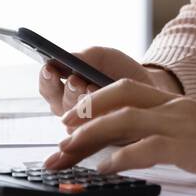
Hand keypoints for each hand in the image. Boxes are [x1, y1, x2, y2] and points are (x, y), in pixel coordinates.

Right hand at [37, 46, 181, 123]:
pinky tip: (104, 111)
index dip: (46, 78)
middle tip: (76, 80)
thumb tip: (60, 59)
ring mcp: (86, 126)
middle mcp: (71, 111)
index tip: (50, 68)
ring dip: (83, 105)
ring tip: (93, 90)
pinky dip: (97, 122)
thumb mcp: (101, 57)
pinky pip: (94, 135)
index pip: (48, 86)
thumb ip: (82, 57)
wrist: (148, 84)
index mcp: (65, 89)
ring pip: (75, 121)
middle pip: (59, 105)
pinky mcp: (102, 138)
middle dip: (68, 91)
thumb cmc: (118, 70)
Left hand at [42, 79, 195, 192]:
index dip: (96, 102)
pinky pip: (144, 147)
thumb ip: (175, 136)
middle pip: (117, 98)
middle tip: (61, 136)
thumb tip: (140, 150)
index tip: (74, 121)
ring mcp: (184, 124)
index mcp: (180, 104)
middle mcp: (178, 107)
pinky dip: (119, 157)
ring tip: (68, 151)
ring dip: (90, 135)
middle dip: (83, 115)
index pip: (128, 91)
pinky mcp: (191, 146)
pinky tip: (105, 168)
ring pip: (123, 120)